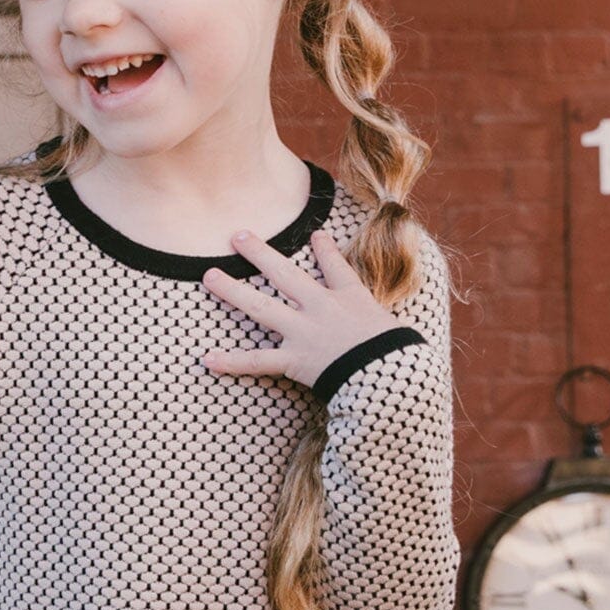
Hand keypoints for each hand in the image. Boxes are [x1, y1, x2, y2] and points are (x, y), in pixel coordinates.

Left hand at [200, 227, 403, 388]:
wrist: (388, 373)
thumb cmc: (399, 356)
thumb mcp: (398, 330)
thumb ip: (387, 328)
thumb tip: (402, 341)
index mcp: (350, 297)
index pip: (335, 267)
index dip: (324, 250)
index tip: (315, 235)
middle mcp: (321, 308)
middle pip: (286, 275)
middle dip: (260, 254)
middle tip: (237, 236)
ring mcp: (304, 332)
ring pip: (261, 307)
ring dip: (233, 291)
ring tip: (209, 276)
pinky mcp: (295, 360)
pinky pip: (257, 361)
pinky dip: (231, 362)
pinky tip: (207, 359)